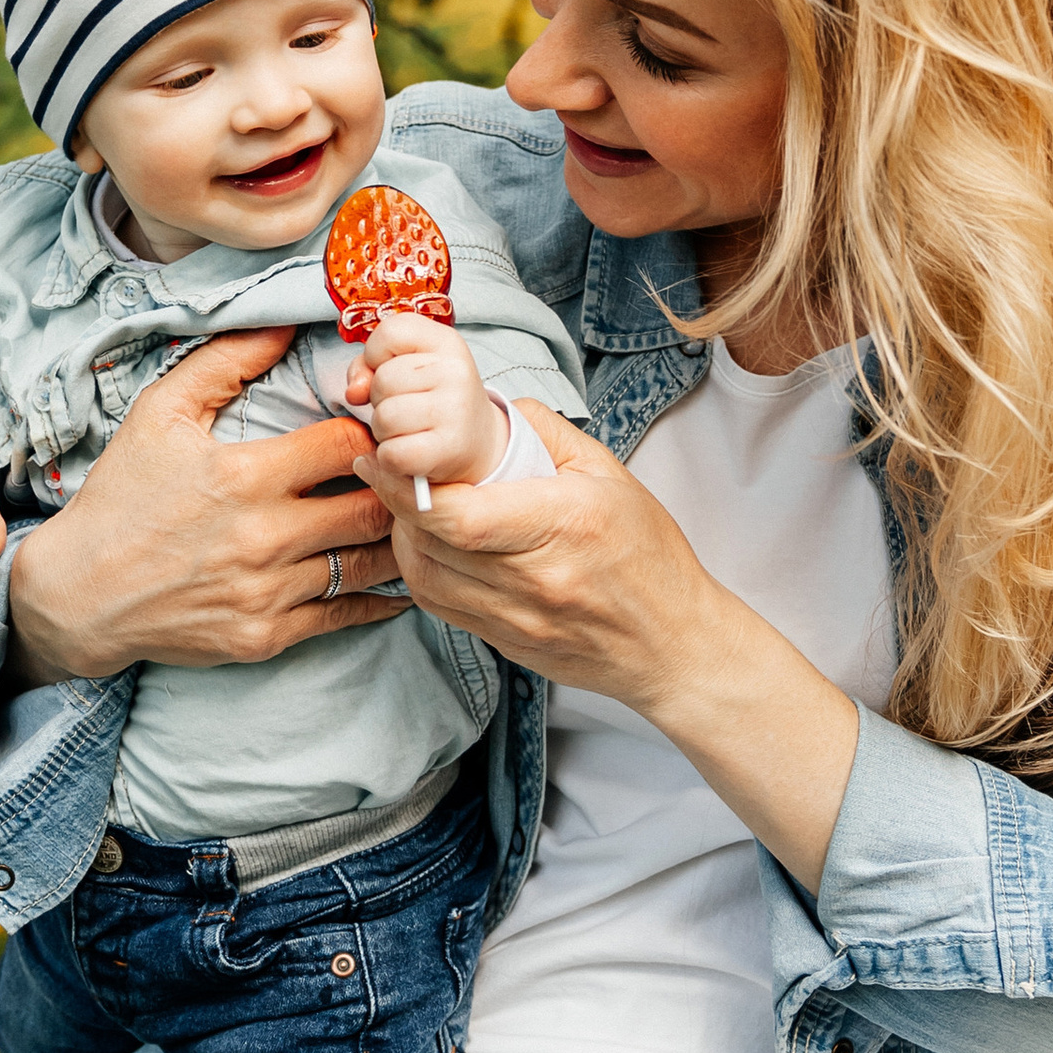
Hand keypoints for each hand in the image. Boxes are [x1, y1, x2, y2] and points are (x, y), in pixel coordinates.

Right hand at [5, 325, 403, 691]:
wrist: (78, 594)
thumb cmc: (121, 497)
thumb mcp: (159, 413)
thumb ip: (224, 361)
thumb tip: (285, 324)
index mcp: (245, 475)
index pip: (346, 444)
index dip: (369, 431)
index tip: (374, 429)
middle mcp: (263, 537)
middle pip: (372, 506)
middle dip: (394, 485)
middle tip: (405, 475)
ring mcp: (267, 591)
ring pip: (368, 563)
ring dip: (392, 539)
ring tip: (408, 521)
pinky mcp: (265, 636)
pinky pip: (345, 614)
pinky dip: (378, 598)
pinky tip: (396, 580)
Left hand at [345, 312, 503, 494]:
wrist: (478, 442)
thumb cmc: (432, 400)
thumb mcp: (408, 367)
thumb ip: (368, 367)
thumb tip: (354, 392)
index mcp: (445, 342)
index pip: (390, 332)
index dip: (375, 355)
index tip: (389, 370)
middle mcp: (455, 371)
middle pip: (381, 381)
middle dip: (380, 400)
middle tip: (404, 409)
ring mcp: (456, 409)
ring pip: (384, 418)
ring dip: (383, 432)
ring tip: (406, 431)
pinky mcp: (450, 447)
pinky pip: (392, 453)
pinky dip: (389, 460)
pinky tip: (409, 454)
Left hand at [359, 401, 861, 891]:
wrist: (673, 645)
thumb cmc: (649, 557)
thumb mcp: (611, 475)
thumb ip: (547, 432)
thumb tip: (492, 406)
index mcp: (565, 526)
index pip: (461, 516)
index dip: (408, 486)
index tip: (385, 454)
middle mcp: (536, 579)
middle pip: (433, 544)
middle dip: (394, 500)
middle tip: (379, 464)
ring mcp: (517, 619)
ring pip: (426, 578)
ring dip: (402, 535)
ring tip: (403, 500)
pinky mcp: (504, 643)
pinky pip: (440, 605)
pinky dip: (422, 568)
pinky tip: (427, 541)